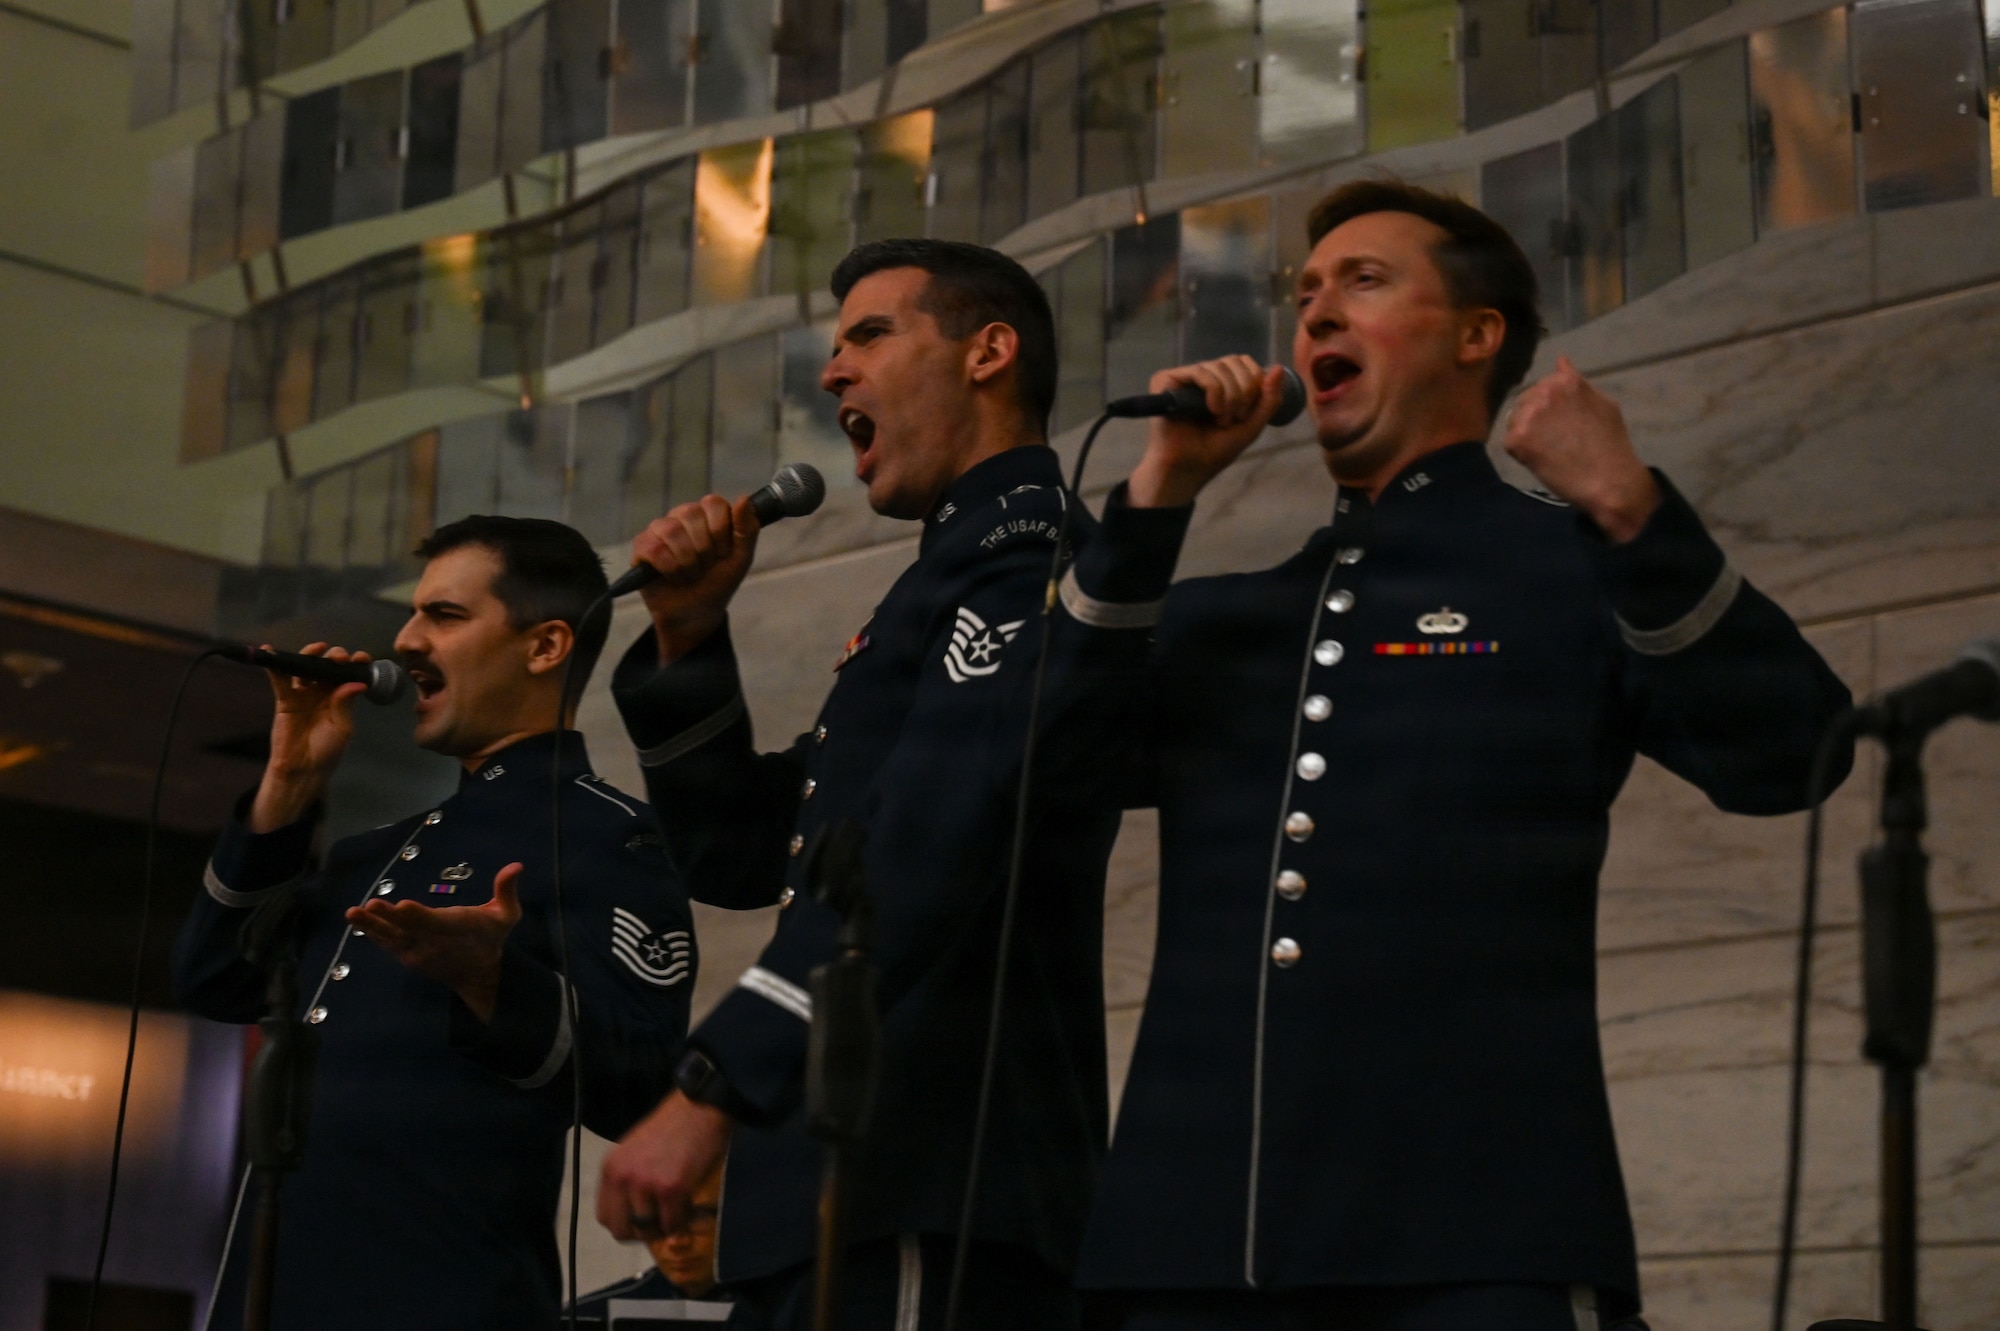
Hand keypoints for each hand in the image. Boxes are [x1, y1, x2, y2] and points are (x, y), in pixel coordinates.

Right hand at [248, 642, 369, 832]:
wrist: (303, 768)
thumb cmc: (327, 750)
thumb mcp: (342, 727)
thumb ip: (345, 704)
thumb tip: (357, 683)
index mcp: (341, 696)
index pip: (349, 674)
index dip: (355, 663)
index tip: (360, 658)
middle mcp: (322, 691)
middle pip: (328, 666)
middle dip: (335, 657)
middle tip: (339, 658)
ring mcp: (303, 693)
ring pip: (305, 667)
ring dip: (310, 655)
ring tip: (317, 649)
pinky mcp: (285, 699)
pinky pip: (280, 679)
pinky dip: (275, 666)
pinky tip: (269, 651)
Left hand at [345, 862, 522, 1020]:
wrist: (477, 976)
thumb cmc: (490, 938)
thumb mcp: (506, 916)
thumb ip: (506, 890)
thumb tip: (516, 865)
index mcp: (456, 929)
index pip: (434, 921)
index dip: (418, 914)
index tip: (402, 905)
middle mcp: (433, 942)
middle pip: (408, 928)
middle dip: (389, 917)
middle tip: (371, 905)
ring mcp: (417, 951)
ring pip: (392, 937)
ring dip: (372, 925)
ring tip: (353, 912)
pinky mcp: (407, 956)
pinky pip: (387, 943)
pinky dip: (373, 932)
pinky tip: (358, 920)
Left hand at [598, 1091, 732, 1240]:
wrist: (699, 1108)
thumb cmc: (671, 1128)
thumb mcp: (635, 1152)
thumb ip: (628, 1181)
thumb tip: (634, 1216)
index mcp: (610, 1168)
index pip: (604, 1217)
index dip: (624, 1224)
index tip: (642, 1220)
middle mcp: (623, 1178)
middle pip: (622, 1230)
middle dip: (642, 1233)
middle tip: (660, 1222)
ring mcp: (646, 1184)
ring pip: (648, 1231)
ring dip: (664, 1227)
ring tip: (676, 1211)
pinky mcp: (671, 1189)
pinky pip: (672, 1223)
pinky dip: (681, 1221)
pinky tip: (687, 1205)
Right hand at [628, 495, 760, 663]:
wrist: (696, 614)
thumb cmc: (717, 582)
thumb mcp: (741, 559)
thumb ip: (747, 529)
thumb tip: (744, 498)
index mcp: (707, 515)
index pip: (714, 503)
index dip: (721, 531)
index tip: (723, 553)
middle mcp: (682, 517)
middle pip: (691, 514)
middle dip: (704, 550)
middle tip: (705, 566)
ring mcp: (660, 530)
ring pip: (671, 530)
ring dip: (687, 561)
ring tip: (689, 574)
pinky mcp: (641, 547)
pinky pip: (653, 547)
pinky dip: (669, 568)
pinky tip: (673, 577)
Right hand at [1128, 357, 1291, 508]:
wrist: (1188, 469)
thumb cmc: (1215, 451)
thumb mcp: (1252, 425)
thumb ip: (1268, 399)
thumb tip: (1279, 368)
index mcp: (1221, 383)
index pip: (1244, 362)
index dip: (1255, 380)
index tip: (1249, 411)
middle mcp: (1202, 376)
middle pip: (1234, 360)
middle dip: (1244, 390)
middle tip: (1237, 417)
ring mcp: (1184, 377)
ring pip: (1219, 366)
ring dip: (1230, 396)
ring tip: (1222, 421)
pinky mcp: (1166, 380)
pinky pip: (1201, 371)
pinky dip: (1214, 391)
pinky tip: (1213, 411)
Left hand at [1502, 356, 1660, 542]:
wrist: (1609, 481)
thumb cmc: (1611, 444)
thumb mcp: (1603, 403)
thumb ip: (1577, 382)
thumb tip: (1560, 360)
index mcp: (1565, 380)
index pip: (1543, 385)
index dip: (1549, 406)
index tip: (1560, 422)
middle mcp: (1544, 392)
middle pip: (1525, 400)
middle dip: (1534, 417)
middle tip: (1553, 439)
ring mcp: (1529, 415)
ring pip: (1514, 419)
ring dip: (1525, 432)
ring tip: (1549, 449)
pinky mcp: (1517, 439)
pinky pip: (1510, 442)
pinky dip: (1521, 452)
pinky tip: (1541, 459)